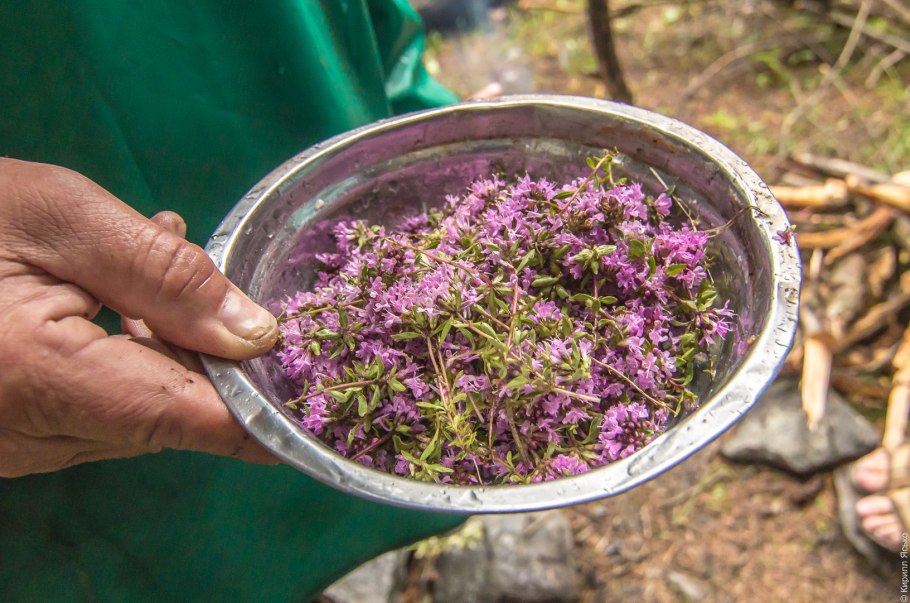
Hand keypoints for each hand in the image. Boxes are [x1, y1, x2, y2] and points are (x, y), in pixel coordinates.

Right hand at [0, 158, 278, 476]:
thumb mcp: (55, 218)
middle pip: (174, 414)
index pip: (192, 420)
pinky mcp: (16, 434)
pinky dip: (127, 355)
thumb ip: (162, 275)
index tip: (322, 382)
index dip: (266, 409)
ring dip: (168, 344)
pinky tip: (116, 294)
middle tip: (214, 273)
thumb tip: (257, 333)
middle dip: (214, 352)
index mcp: (44, 381)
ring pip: (141, 410)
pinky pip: (101, 407)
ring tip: (154, 263)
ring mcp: (20, 445)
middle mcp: (33, 437)